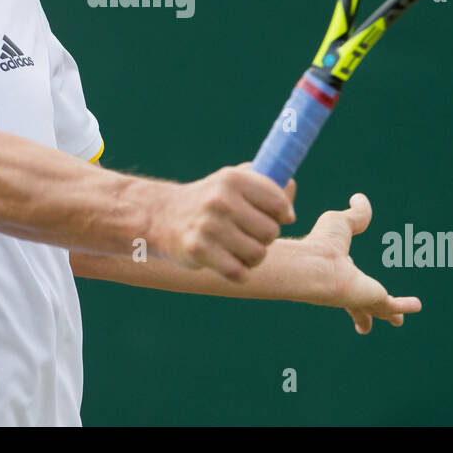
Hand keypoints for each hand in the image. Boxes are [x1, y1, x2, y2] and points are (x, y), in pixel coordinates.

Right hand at [151, 165, 295, 281]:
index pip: (279, 204)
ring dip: (252, 257)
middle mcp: (221, 200)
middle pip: (271, 232)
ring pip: (258, 254)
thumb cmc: (211, 200)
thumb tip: (289, 214)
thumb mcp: (235, 182)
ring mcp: (209, 226)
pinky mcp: (199, 251)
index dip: (282, 215)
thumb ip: (269, 188)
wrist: (163, 217)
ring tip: (238, 248)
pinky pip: (239, 272)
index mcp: (234, 179)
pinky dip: (239, 273)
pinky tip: (229, 263)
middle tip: (248, 234)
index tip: (274, 217)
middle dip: (264, 237)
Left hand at [301, 193, 421, 333]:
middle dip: (366, 309)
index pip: (346, 272)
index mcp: (335, 268)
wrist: (316, 265)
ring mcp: (360, 297)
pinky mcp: (373, 301)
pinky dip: (404, 306)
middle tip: (370, 317)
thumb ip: (354, 215)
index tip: (350, 264)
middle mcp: (346, 287)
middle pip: (359, 301)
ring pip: (377, 308)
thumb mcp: (340, 222)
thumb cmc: (321, 243)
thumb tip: (359, 198)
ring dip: (388, 314)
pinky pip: (392, 306)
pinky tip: (416, 306)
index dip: (350, 270)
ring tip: (398, 322)